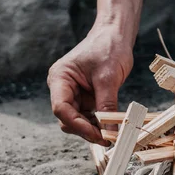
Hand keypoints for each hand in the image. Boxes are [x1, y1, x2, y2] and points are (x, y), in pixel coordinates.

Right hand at [48, 25, 133, 144]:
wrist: (115, 35)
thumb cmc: (108, 48)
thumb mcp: (108, 77)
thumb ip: (107, 105)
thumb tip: (110, 132)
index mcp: (59, 78)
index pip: (61, 108)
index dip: (78, 125)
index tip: (97, 135)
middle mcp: (62, 88)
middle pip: (67, 119)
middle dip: (86, 130)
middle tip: (107, 139)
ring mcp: (73, 94)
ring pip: (77, 121)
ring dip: (93, 129)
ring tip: (112, 134)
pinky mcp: (84, 99)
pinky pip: (87, 117)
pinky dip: (98, 124)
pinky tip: (111, 126)